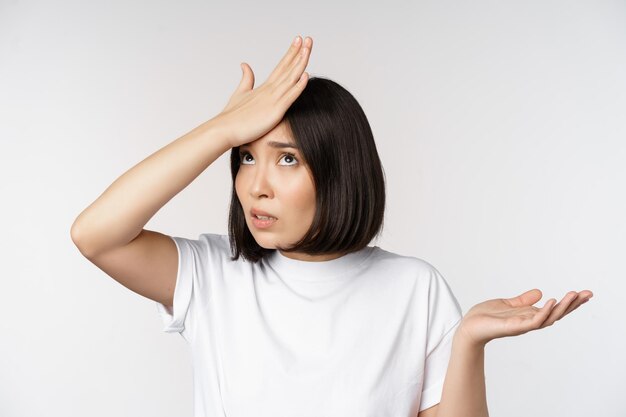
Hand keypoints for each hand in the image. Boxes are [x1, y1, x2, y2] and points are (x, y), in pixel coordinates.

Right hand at [211, 35, 312, 147]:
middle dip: (299, 52)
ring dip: (300, 63)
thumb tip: (245, 64)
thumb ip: (246, 79)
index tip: (299, 40)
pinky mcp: (274, 111)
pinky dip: (298, 86)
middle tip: (308, 38)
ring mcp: (272, 99)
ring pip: (291, 78)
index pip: (281, 66)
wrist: (225, 129)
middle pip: (288, 67)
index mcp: (265, 87)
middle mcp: (270, 89)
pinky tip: (306, 75)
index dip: (291, 53)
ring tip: (308, 48)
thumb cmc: (232, 116)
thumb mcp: (240, 93)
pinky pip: (289, 96)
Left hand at [456, 288, 593, 347]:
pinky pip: (532, 321)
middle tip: (588, 294)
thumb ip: (523, 300)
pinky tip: (550, 301)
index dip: (570, 303)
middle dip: (573, 304)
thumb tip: (539, 292)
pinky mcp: (513, 326)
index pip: (554, 309)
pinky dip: (543, 312)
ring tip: (573, 295)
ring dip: (562, 307)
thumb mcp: (507, 304)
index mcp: (529, 316)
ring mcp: (523, 325)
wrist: (469, 327)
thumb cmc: (486, 317)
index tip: (585, 294)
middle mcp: (529, 322)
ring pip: (548, 317)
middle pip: (557, 313)